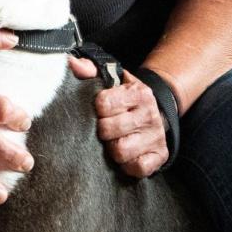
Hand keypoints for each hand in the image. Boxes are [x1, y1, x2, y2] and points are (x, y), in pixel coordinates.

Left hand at [68, 56, 168, 177]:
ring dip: (112, 149)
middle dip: (101, 131)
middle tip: (103, 129)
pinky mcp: (160, 155)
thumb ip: (89, 69)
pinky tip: (126, 155)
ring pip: (121, 151)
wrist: (156, 111)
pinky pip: (138, 167)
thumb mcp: (111, 78)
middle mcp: (150, 113)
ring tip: (113, 141)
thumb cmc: (125, 97)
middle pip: (109, 130)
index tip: (99, 110)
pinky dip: (128, 165)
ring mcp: (156, 136)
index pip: (104, 103)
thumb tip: (71, 64)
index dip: (96, 109)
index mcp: (138, 92)